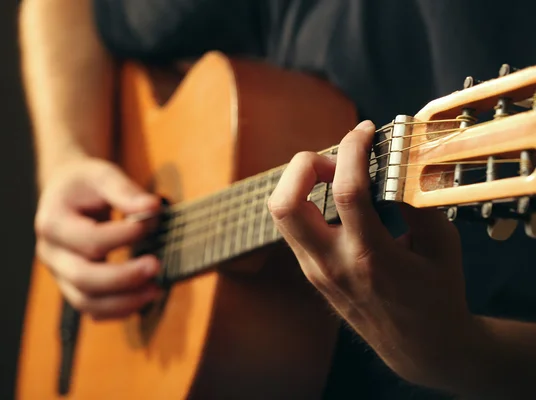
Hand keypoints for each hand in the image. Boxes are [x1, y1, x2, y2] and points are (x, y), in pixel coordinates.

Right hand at [35, 158, 162, 319]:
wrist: (66, 194)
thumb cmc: (85, 184)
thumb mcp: (101, 175)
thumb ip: (125, 190)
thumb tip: (152, 207)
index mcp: (52, 223)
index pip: (89, 240)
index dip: (123, 236)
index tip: (152, 223)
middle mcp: (51, 253)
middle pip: (83, 278)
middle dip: (123, 277)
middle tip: (156, 266)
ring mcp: (60, 274)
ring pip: (86, 301)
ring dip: (124, 301)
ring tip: (155, 289)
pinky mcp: (73, 286)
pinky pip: (92, 309)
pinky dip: (119, 309)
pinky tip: (144, 297)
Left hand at [268, 121, 475, 388]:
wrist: (419, 347)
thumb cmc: (437, 296)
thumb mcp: (442, 246)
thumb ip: (418, 202)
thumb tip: (397, 160)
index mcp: (370, 257)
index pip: (346, 191)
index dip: (352, 149)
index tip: (364, 130)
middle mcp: (332, 265)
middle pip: (284, 204)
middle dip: (303, 165)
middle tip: (335, 160)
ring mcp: (315, 272)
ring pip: (280, 215)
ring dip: (299, 182)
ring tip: (334, 174)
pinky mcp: (311, 273)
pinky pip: (293, 227)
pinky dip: (305, 200)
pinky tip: (332, 196)